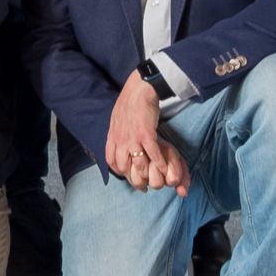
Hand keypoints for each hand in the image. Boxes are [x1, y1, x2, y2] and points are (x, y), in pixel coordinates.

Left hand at [101, 78, 187, 195]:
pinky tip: (165, 169)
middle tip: (145, 185)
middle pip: (123, 167)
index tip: (129, 177)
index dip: (119, 172)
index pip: (111, 161)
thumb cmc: (129, 104)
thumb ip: (117, 134)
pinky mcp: (146, 134)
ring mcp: (132, 138)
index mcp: (112, 136)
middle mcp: (120, 139)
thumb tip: (118, 144)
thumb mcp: (116, 120)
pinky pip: (153, 154)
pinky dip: (160, 164)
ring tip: (156, 180)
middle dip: (134, 178)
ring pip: (139, 165)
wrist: (139, 90)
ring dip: (148, 174)